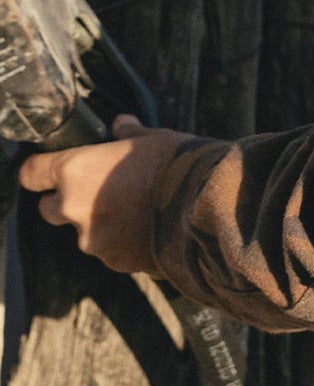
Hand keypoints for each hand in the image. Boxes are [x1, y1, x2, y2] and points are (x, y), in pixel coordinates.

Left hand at [19, 115, 184, 276]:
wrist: (210, 207)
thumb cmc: (180, 164)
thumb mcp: (156, 138)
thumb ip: (130, 135)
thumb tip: (121, 124)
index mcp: (76, 170)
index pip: (32, 173)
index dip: (41, 170)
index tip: (53, 169)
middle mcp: (75, 207)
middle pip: (50, 209)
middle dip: (69, 202)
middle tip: (103, 191)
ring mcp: (94, 239)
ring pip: (85, 232)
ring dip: (103, 223)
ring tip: (140, 212)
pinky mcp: (117, 261)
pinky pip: (112, 251)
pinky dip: (126, 242)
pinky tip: (152, 230)